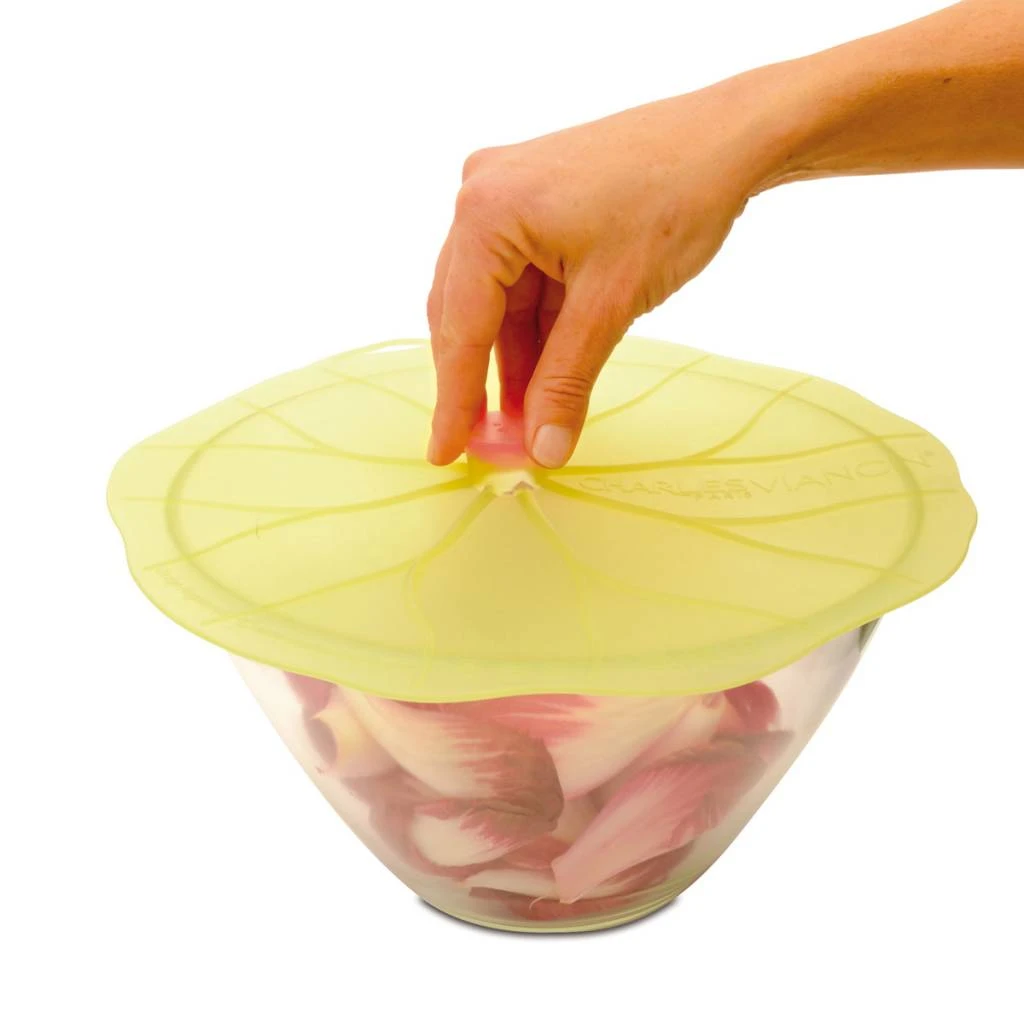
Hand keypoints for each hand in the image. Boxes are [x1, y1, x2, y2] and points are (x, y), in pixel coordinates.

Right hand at [426, 71, 784, 467]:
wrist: (732, 138)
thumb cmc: (675, 201)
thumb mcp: (612, 304)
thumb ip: (567, 382)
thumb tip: (543, 450)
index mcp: (486, 213)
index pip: (461, 327)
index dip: (456, 399)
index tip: (446, 453)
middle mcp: (482, 196)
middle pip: (467, 312)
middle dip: (484, 382)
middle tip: (492, 445)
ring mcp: (507, 194)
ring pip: (496, 301)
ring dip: (513, 360)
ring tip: (528, 419)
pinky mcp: (536, 202)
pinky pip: (521, 280)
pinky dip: (534, 329)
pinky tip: (544, 373)